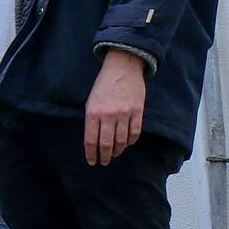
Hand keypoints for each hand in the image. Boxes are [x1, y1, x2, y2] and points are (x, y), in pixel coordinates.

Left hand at [83, 49, 146, 166]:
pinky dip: (130, 141)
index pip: (91, 140)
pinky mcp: (138, 111)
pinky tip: (126, 144)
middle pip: (106, 144)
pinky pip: (135, 132)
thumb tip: (94, 140)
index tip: (92, 161)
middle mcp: (108, 115)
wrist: (122, 67)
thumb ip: (92, 120)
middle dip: (105, 156)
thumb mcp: (91, 102)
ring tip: (114, 154)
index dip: (91, 154)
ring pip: (121, 140)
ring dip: (118, 150)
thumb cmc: (103, 85)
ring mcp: (124, 114)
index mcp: (93, 113)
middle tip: (104, 161)